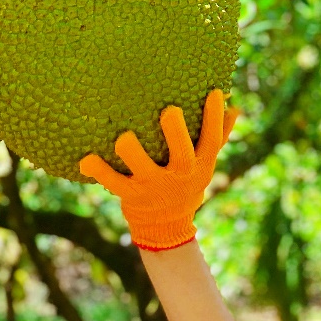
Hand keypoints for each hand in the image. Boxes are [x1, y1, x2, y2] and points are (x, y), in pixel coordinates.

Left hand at [79, 89, 238, 250]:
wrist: (167, 229)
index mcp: (200, 166)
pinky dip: (99, 171)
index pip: (212, 140)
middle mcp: (179, 177)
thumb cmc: (186, 183)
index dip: (214, 118)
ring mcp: (154, 187)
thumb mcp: (205, 164)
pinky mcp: (131, 196)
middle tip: (169, 112)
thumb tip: (234, 105)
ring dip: (133, 154)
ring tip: (124, 138)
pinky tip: (86, 158)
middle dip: (176, 134)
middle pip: (181, 155)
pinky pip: (113, 182)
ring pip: (143, 169)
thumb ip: (218, 134)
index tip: (212, 92)